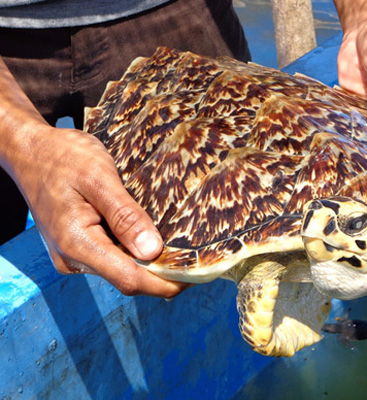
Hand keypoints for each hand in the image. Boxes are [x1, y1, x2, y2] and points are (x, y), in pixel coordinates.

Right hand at [15, 125, 186, 297]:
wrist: (29, 149)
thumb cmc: (62, 157)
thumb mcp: (98, 178)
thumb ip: (125, 215)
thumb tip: (152, 250)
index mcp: (77, 243)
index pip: (130, 279)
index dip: (165, 283)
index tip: (195, 275)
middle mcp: (73, 258)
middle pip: (128, 278)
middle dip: (162, 273)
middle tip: (195, 257)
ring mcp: (73, 255)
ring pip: (121, 268)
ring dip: (149, 261)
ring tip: (179, 244)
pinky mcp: (76, 247)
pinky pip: (111, 256)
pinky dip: (134, 251)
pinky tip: (151, 235)